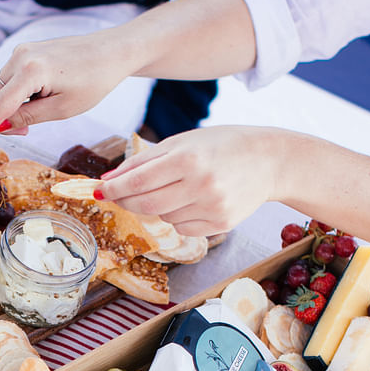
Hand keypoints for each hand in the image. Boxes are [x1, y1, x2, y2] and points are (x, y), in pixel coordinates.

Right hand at [0, 31, 133, 150]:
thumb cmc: (94, 81)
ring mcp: (21, 51)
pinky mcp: (25, 50)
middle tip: (26, 129)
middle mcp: (20, 56)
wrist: (111, 52)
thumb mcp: (63, 109)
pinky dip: (15, 94)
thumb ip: (27, 117)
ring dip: (8, 106)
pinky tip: (39, 96)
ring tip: (40, 109)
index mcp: (31, 71)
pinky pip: (8, 78)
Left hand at [99, 126, 287, 234]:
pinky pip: (181, 228)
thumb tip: (107, 182)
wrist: (270, 160)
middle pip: (145, 205)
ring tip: (176, 187)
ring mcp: (212, 208)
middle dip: (127, 201)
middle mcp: (201, 184)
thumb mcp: (181, 142)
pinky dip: (177, 217)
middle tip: (121, 194)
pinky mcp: (221, 225)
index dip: (114, 189)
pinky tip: (192, 200)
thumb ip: (142, 162)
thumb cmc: (220, 146)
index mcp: (188, 158)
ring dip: (157, 207)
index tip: (99, 191)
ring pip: (162, 218)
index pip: (138, 181)